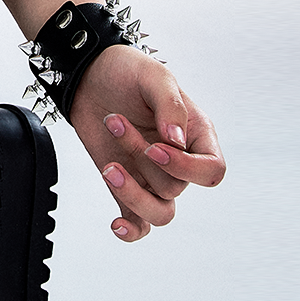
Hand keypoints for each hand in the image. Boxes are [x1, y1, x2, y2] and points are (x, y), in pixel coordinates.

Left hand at [68, 45, 225, 241]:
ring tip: (108, 167)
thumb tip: (177, 143)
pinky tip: (116, 224)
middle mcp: (178, 161)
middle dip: (140, 156)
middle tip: (115, 121)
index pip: (211, 171)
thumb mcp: (153, 75)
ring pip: (160, 212)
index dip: (186, 168)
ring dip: (132, 193)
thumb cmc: (127, 71)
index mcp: (195, 135)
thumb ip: (170, 105)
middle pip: (174, 186)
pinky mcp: (127, 185)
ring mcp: (152, 176)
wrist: (88, 74)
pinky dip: (130, 229)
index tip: (155, 148)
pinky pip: (138, 222)